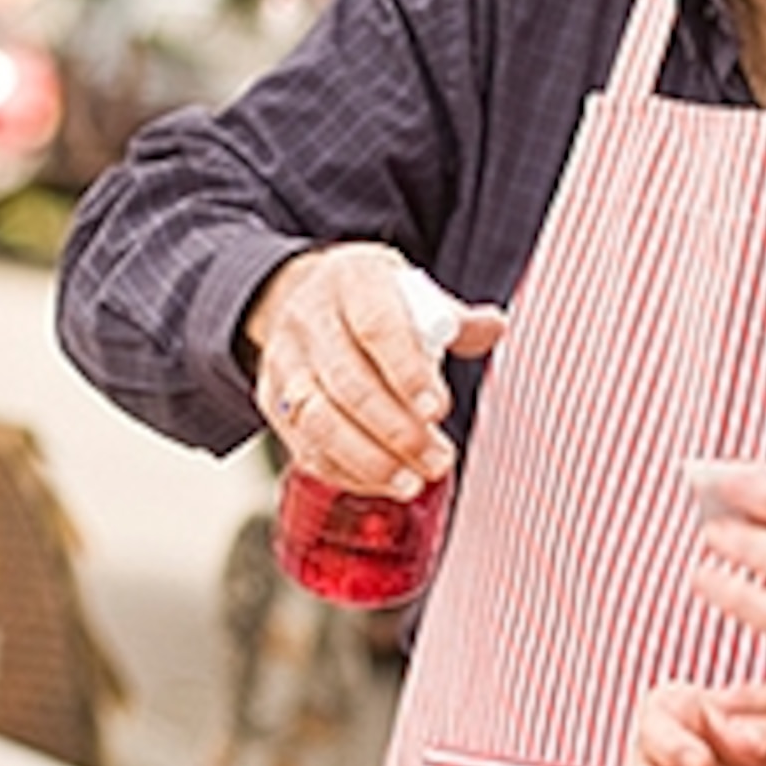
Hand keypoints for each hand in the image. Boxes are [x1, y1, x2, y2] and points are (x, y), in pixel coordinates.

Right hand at [243, 244, 506, 493]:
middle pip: (348, 382)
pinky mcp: (272, 400)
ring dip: (368, 460)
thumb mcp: (411, 291)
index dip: (408, 372)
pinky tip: (381, 483)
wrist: (310, 296)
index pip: (377, 326)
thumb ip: (454, 318)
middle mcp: (310, 320)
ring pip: (317, 419)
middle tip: (437, 458)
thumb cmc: (371, 300)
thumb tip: (493, 328)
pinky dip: (344, 471)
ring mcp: (285, 362)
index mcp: (352, 282)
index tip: (438, 408)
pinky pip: (303, 444)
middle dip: (397, 430)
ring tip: (411, 481)